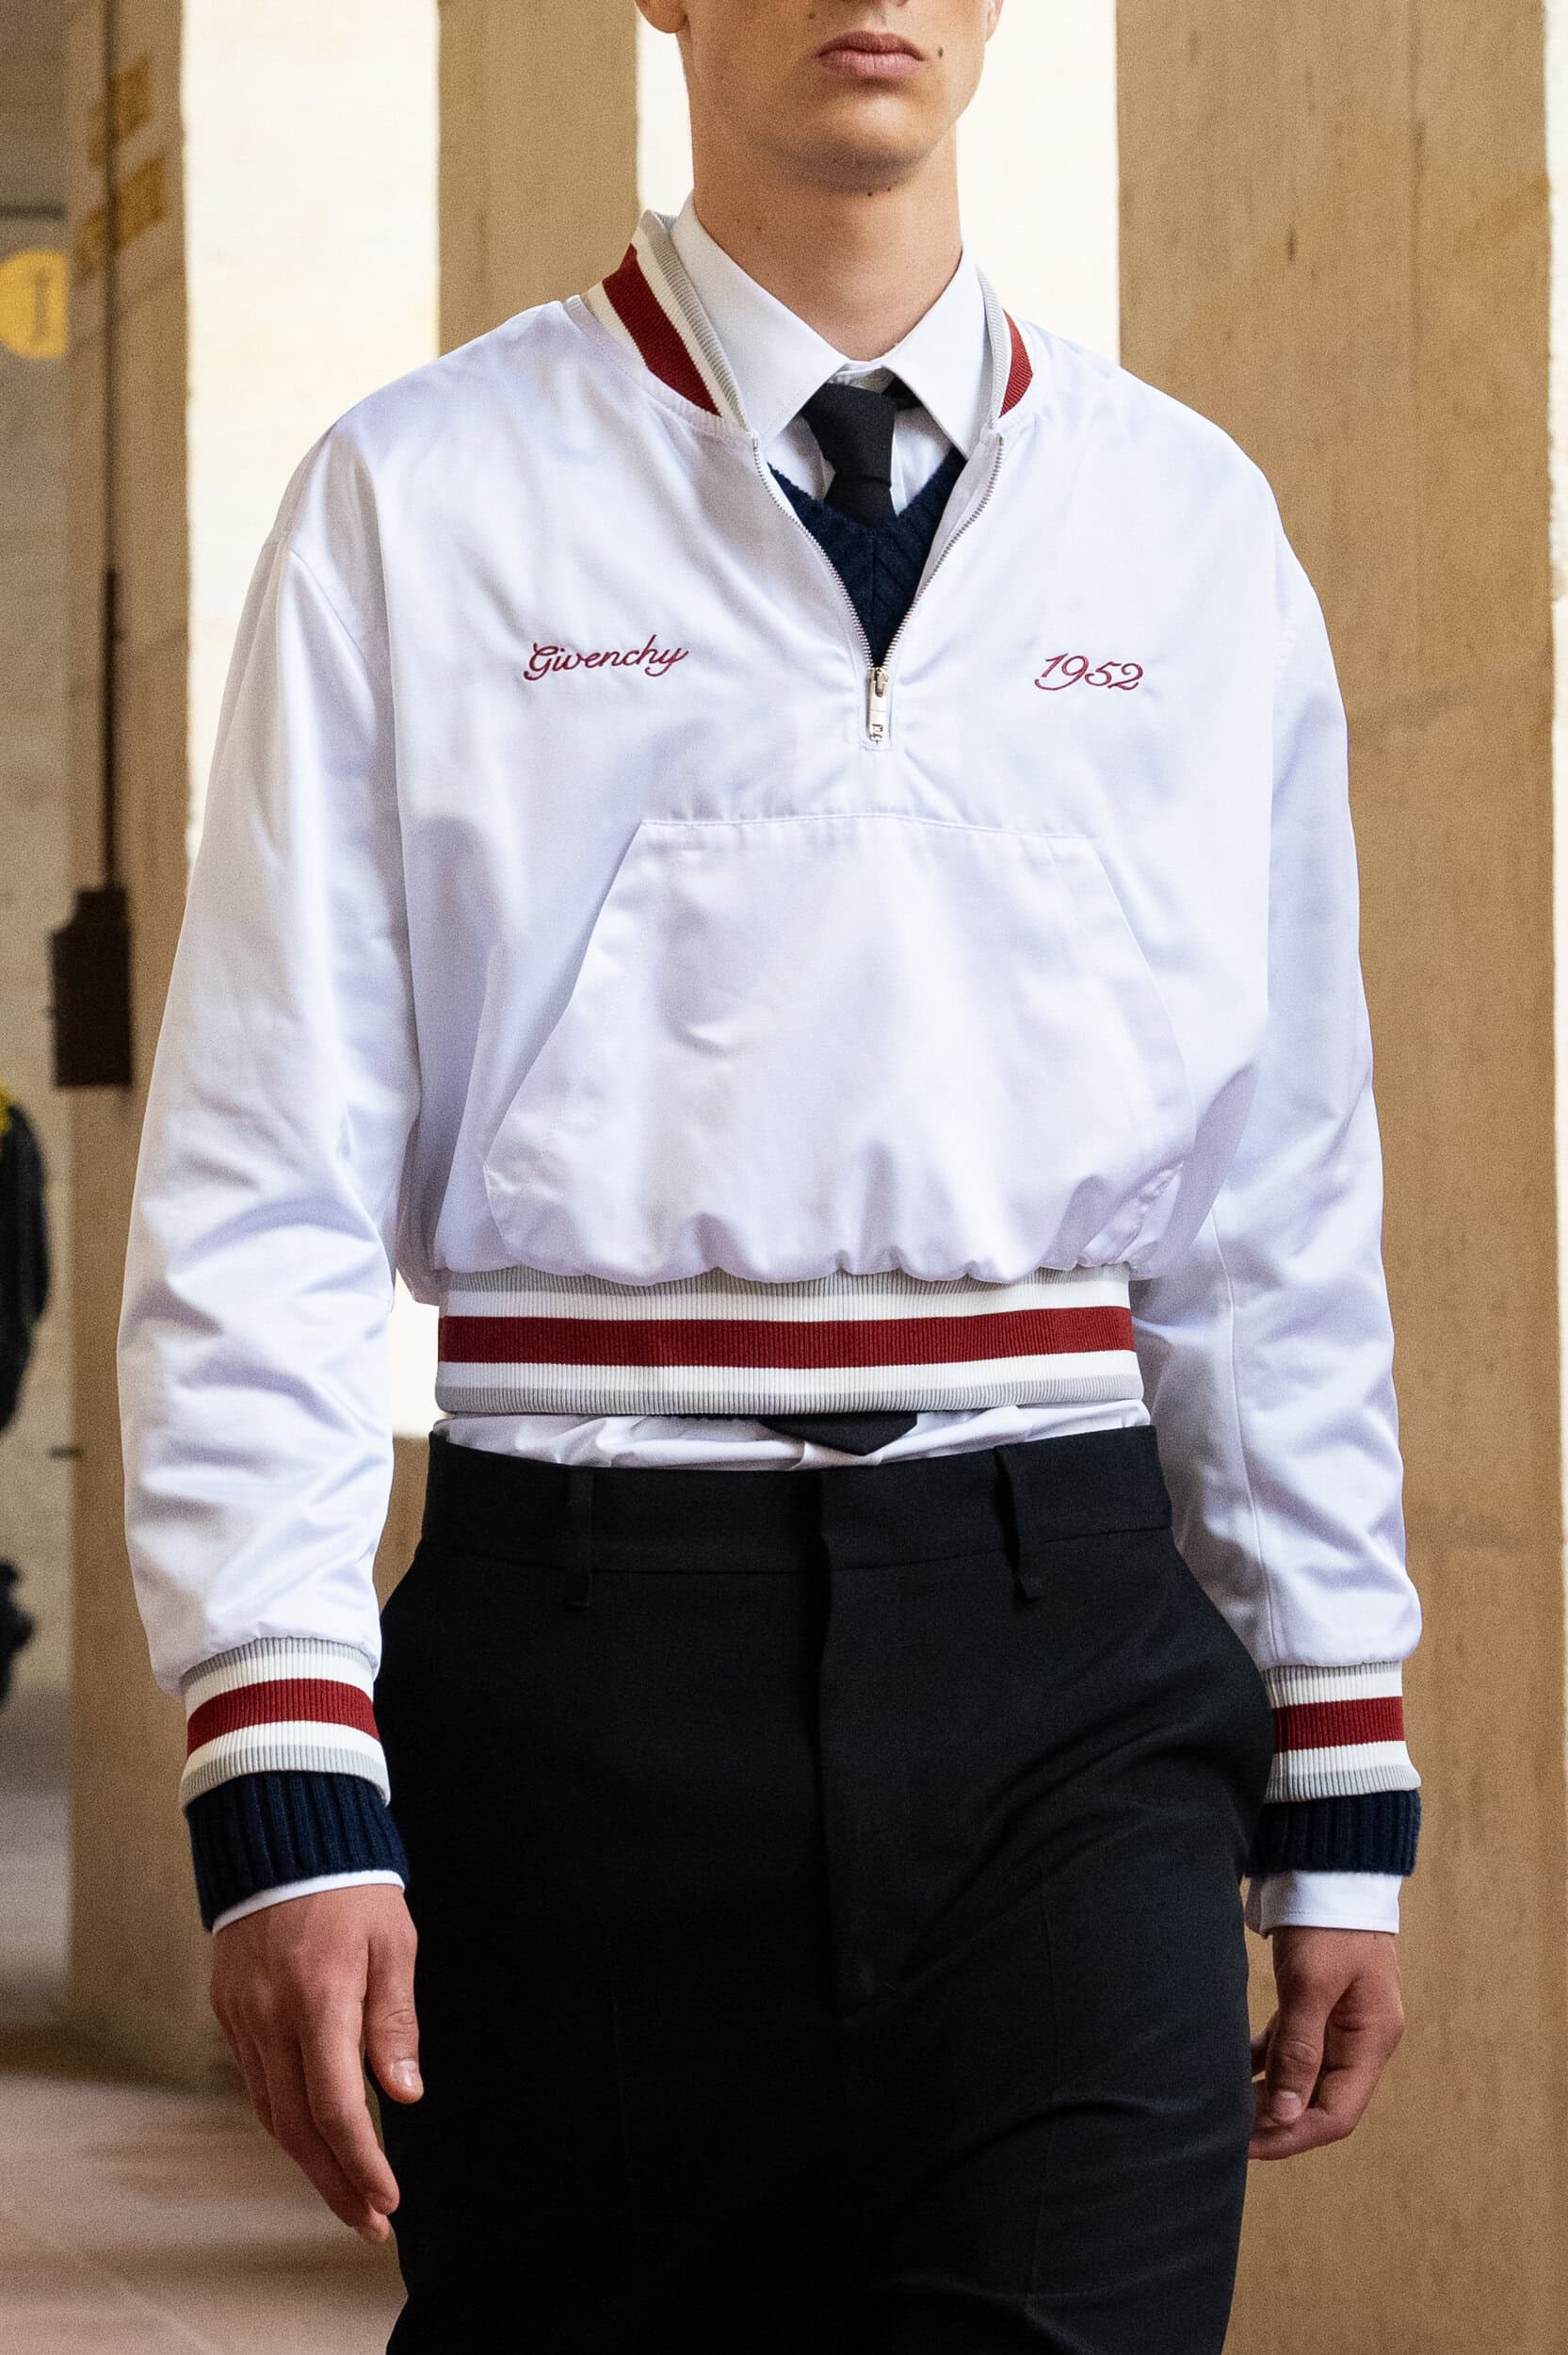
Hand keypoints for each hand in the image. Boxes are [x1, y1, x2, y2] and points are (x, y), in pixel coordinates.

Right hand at [210, 1885, 420, 2240]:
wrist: (281, 1831)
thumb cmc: (351, 1885)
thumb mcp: (393, 1943)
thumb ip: (394, 2022)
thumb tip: (403, 2095)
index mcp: (318, 2001)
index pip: (336, 2107)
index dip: (362, 2162)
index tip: (388, 2200)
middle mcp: (270, 2018)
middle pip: (297, 2127)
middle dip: (335, 2183)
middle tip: (369, 2222)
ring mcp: (242, 2016)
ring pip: (271, 2111)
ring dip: (308, 2161)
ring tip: (347, 2194)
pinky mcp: (229, 2009)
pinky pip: (256, 2080)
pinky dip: (284, 2118)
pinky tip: (312, 2136)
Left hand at [1249, 1925, 1402, 2159]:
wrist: (1332, 1868)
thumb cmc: (1327, 1922)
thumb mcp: (1311, 1984)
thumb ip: (1300, 2049)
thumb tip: (1286, 2114)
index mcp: (1371, 2041)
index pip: (1337, 2113)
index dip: (1293, 2135)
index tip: (1248, 2144)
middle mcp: (1360, 2039)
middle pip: (1321, 2100)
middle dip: (1278, 2121)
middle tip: (1228, 2130)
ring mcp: (1340, 2022)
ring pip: (1304, 2076)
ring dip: (1269, 2095)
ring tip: (1226, 2107)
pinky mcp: (1318, 2003)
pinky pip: (1292, 2047)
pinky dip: (1266, 2061)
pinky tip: (1233, 2067)